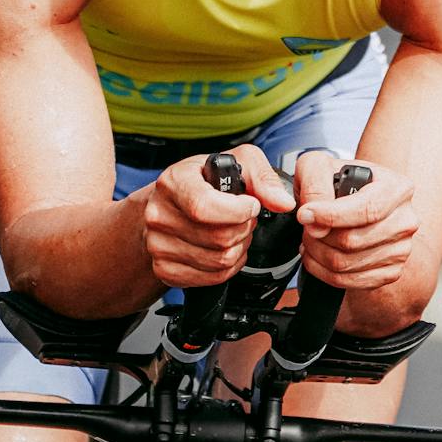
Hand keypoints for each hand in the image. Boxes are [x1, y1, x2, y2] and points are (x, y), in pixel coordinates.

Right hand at [143, 143, 294, 287]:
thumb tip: (282, 202)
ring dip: (238, 248)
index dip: (237, 211)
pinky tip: (224, 248)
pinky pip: (212, 278)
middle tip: (243, 218)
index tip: (250, 204)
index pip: (204, 207)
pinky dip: (228, 267)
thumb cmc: (205, 181)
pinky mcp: (165, 269)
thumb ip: (263, 178)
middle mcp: (159, 214)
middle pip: (219, 238)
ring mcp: (158, 245)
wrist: (171, 204)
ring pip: (219, 261)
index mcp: (173, 182)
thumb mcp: (237, 163)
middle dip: (244, 229)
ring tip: (233, 230)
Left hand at [294, 152, 418, 289]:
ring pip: (346, 264)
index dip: (331, 216)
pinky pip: (349, 282)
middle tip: (305, 227)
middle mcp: (405, 220)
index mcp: (397, 188)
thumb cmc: (337, 183)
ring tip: (310, 239)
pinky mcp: (391, 273)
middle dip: (317, 237)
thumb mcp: (318, 166)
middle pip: (352, 241)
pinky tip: (319, 255)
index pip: (366, 209)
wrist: (352, 206)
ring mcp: (401, 250)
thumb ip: (314, 184)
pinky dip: (324, 272)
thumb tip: (314, 222)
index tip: (304, 215)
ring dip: (317, 254)